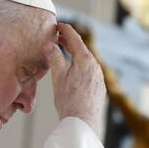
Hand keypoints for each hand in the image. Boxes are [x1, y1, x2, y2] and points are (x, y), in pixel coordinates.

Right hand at [43, 23, 105, 138]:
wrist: (83, 122)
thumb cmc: (69, 101)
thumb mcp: (58, 77)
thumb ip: (55, 58)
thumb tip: (49, 44)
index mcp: (86, 61)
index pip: (75, 39)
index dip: (66, 30)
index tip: (59, 25)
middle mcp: (95, 67)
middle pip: (82, 49)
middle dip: (70, 42)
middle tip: (59, 37)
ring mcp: (99, 77)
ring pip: (86, 61)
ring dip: (76, 54)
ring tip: (66, 52)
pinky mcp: (99, 87)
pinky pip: (90, 71)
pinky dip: (81, 66)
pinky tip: (74, 72)